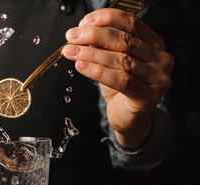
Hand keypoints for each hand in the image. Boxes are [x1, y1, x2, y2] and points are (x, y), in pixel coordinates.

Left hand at [62, 8, 173, 148]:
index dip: (108, 18)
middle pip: (125, 41)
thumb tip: (83, 31)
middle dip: (95, 36)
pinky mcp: (148, 97)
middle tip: (73, 36)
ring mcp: (158, 79)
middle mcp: (161, 59)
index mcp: (154, 44)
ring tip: (71, 51)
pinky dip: (98, 72)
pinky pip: (121, 81)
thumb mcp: (111, 63)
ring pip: (121, 61)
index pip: (132, 24)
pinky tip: (81, 66)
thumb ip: (103, 47)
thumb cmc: (121, 88)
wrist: (129, 118)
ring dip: (91, 54)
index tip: (85, 20)